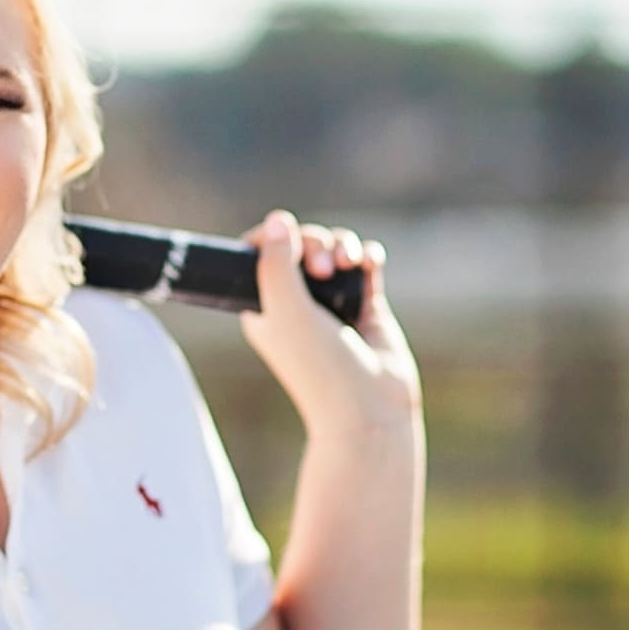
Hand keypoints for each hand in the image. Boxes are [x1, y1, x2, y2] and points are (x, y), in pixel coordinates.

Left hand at [240, 208, 423, 441]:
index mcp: (265, 308)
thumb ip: (276, 264)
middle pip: (301, 245)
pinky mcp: (367, 306)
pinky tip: (369, 262)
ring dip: (342, 245)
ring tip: (348, 263)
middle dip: (314, 241)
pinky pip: (365, 265)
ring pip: (334, 249)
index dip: (271, 237)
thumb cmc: (319, 368)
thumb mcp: (286, 312)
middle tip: (321, 267)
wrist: (369, 410)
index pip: (258, 256)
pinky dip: (367, 256)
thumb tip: (278, 219)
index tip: (285, 240)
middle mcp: (297, 304)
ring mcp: (333, 304)